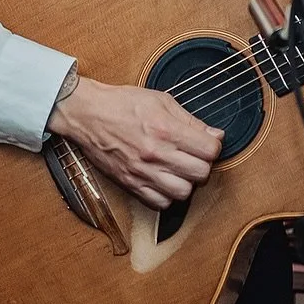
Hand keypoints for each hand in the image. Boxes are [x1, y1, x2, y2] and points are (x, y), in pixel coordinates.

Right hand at [46, 77, 222, 210]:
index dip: (213, 146)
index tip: (207, 143)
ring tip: (180, 170)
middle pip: (200, 174)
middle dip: (203, 165)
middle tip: (195, 156)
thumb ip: (190, 120)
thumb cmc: (122, 104)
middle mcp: (156, 154)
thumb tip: (215, 135)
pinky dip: (167, 195)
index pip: (209, 151)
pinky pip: (160, 203)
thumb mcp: (161, 100)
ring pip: (183, 193)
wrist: (88, 114)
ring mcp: (143, 172)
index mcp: (166, 129)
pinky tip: (165, 180)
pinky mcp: (131, 184)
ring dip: (186, 182)